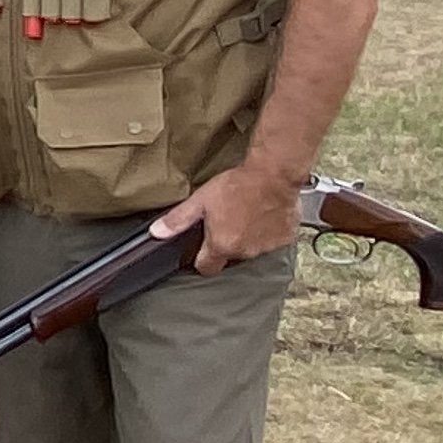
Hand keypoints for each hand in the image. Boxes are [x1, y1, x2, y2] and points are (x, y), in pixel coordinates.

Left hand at [153, 161, 303, 271]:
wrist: (274, 174)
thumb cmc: (239, 185)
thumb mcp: (201, 200)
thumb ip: (178, 219)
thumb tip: (158, 232)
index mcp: (222, 246)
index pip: (207, 268)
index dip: (202, 259)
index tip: (203, 248)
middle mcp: (244, 251)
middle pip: (230, 256)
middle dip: (226, 243)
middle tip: (226, 221)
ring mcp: (266, 247)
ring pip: (252, 248)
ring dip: (248, 236)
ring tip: (245, 213)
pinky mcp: (284, 239)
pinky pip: (272, 240)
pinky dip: (268, 231)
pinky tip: (263, 214)